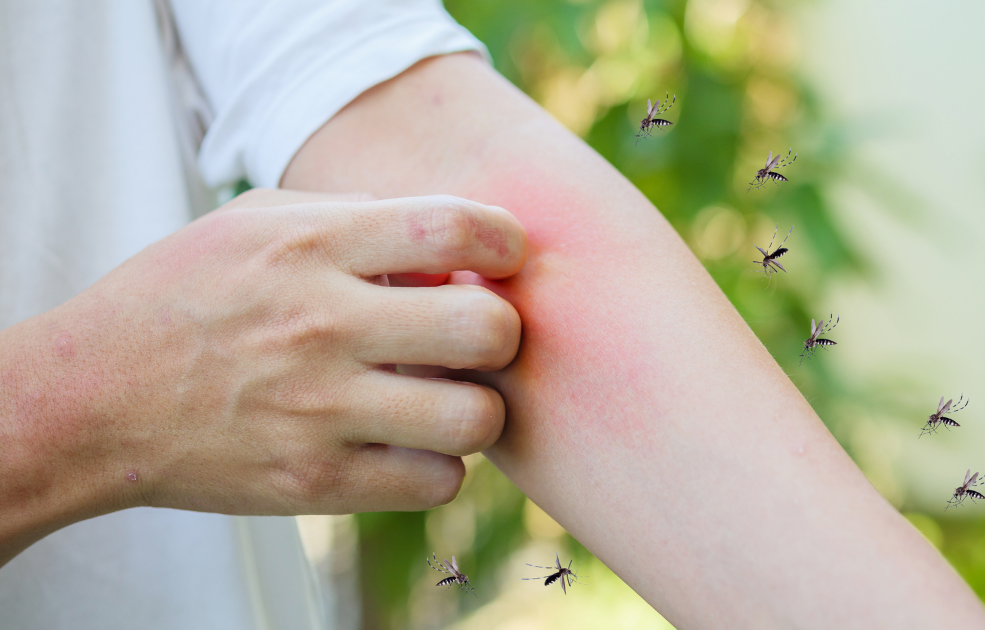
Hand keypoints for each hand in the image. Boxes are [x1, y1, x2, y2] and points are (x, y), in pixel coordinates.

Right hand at [1, 189, 526, 539]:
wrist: (92, 399)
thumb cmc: (186, 294)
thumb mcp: (258, 222)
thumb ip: (359, 216)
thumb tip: (455, 241)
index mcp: (312, 245)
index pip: (454, 225)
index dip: (506, 239)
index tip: (503, 255)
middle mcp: (322, 325)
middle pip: (486, 329)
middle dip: (501, 331)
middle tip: (475, 336)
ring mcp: (320, 412)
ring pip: (474, 419)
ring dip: (477, 408)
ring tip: (445, 396)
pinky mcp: (314, 484)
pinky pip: (436, 482)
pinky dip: (439, 464)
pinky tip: (409, 442)